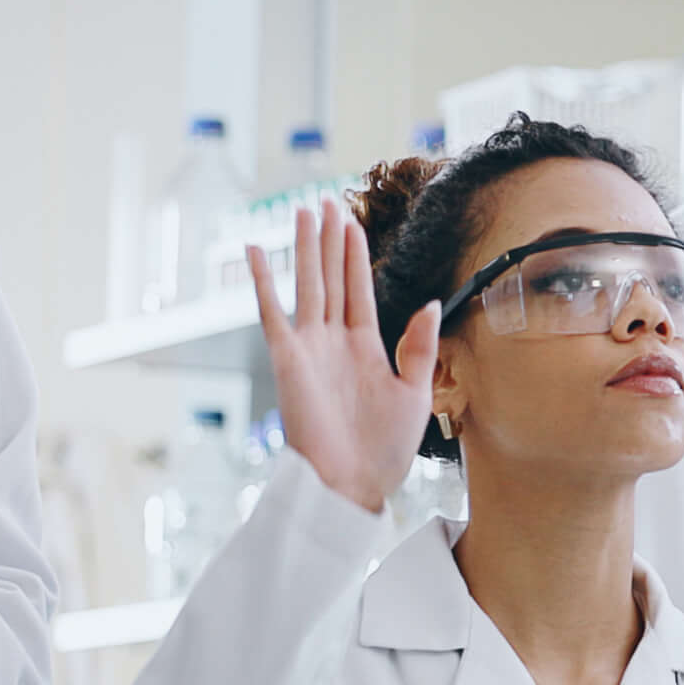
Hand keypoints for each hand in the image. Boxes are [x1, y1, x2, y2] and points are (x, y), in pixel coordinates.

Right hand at [250, 205, 438, 517]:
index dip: (355, 253)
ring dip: (305, 247)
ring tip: (303, 209)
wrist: (351, 484)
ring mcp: (309, 346)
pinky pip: (271, 311)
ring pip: (307, 283)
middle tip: (324, 200)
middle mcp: (333, 340)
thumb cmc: (383, 450)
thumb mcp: (414, 392)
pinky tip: (255, 250)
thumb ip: (418, 345)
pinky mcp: (287, 358)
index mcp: (364, 346)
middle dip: (329, 239)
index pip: (358, 287)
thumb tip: (428, 302)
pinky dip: (261, 280)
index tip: (350, 221)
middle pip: (331, 276)